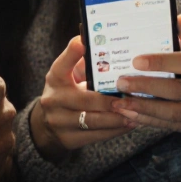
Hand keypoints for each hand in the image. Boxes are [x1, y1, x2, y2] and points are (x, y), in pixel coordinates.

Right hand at [30, 36, 132, 162]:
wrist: (46, 125)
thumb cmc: (66, 92)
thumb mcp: (67, 75)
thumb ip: (83, 62)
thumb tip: (106, 46)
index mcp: (55, 78)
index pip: (63, 63)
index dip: (73, 52)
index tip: (84, 42)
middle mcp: (54, 99)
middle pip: (85, 99)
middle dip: (108, 101)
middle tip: (128, 99)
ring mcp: (59, 121)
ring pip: (92, 121)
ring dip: (116, 118)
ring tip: (134, 113)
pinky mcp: (68, 139)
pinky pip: (95, 136)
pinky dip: (114, 130)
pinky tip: (128, 124)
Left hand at [110, 15, 180, 137]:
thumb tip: (176, 17)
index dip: (161, 62)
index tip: (136, 61)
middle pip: (176, 90)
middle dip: (146, 86)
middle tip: (121, 82)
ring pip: (172, 112)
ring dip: (143, 107)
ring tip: (120, 103)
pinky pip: (170, 126)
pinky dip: (149, 120)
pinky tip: (130, 114)